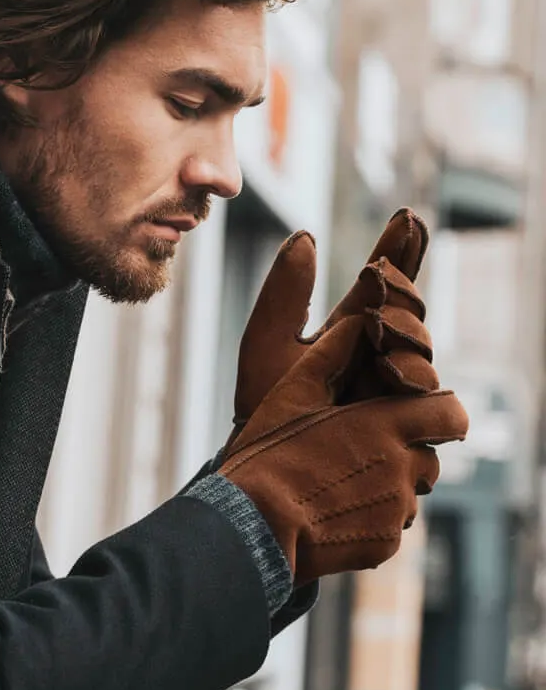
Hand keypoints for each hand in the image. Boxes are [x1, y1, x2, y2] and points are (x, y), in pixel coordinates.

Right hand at [219, 316, 468, 585]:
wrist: (254, 524)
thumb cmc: (270, 454)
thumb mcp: (292, 394)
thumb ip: (332, 355)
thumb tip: (358, 323)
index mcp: (387, 424)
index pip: (451, 414)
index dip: (438, 414)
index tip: (412, 416)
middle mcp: (403, 467)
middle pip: (428, 457)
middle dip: (403, 454)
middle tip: (354, 455)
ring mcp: (397, 509)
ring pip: (407, 493)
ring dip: (384, 487)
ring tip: (334, 486)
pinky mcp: (386, 544)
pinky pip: (389, 526)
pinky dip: (367, 520)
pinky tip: (328, 514)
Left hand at [229, 209, 436, 449]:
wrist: (263, 473)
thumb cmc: (262, 410)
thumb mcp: (264, 346)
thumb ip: (284, 294)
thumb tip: (305, 235)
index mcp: (353, 333)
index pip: (386, 285)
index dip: (399, 250)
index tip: (405, 216)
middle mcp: (382, 361)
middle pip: (413, 319)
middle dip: (402, 296)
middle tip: (381, 280)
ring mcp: (398, 398)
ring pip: (424, 362)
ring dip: (408, 339)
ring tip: (381, 327)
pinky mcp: (408, 434)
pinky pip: (428, 410)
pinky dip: (413, 388)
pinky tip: (394, 374)